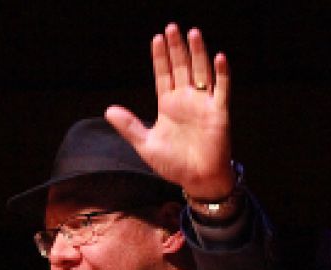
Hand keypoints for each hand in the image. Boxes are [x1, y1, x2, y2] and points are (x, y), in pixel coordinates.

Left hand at [105, 23, 234, 199]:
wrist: (196, 179)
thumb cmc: (173, 163)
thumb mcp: (145, 144)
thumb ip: (129, 126)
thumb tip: (108, 110)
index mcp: (168, 105)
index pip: (163, 75)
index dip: (160, 57)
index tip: (156, 38)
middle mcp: (186, 100)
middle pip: (181, 67)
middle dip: (177, 48)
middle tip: (172, 27)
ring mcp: (203, 104)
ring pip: (202, 72)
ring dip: (198, 53)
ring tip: (193, 33)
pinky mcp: (219, 112)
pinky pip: (222, 89)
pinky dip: (222, 73)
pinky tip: (219, 57)